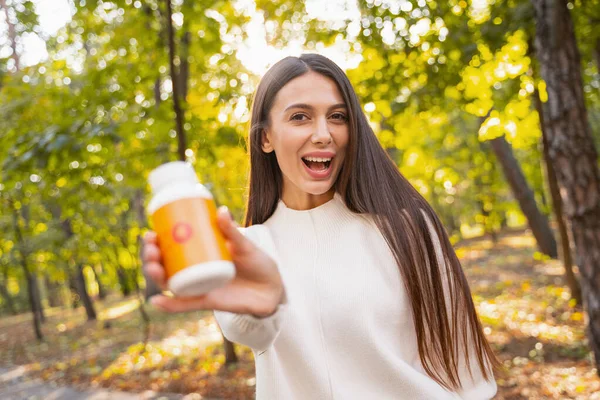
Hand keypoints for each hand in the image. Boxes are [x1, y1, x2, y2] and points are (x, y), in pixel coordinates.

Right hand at [142, 207, 283, 317]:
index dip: (157, 241)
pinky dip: (169, 304)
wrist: (273, 288)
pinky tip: (155, 301)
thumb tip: (221, 211)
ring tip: (153, 268)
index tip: (150, 233)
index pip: (172, 246)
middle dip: (152, 257)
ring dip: (157, 276)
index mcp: (200, 253)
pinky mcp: (207, 302)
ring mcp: (200, 286)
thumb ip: (232, 231)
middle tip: (151, 249)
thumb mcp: (245, 245)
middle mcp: (195, 270)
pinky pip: (184, 304)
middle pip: (165, 264)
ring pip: (171, 283)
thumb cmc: (258, 263)